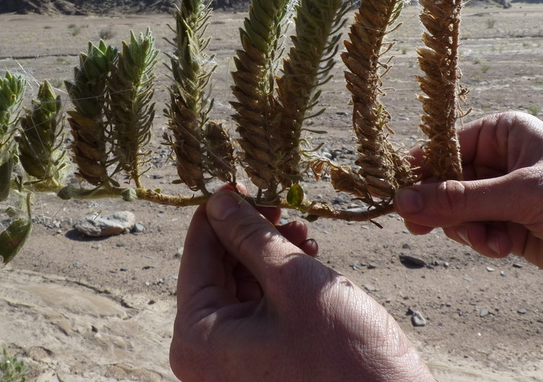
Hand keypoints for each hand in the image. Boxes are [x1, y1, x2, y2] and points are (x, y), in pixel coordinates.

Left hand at [170, 186, 431, 380]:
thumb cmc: (346, 358)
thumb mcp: (293, 282)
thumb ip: (251, 236)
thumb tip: (219, 199)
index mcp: (197, 337)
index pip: (197, 251)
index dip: (220, 210)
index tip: (244, 181)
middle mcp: (205, 352)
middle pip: (218, 267)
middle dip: (252, 232)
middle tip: (282, 204)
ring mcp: (232, 360)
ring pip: (242, 283)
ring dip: (271, 252)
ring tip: (304, 231)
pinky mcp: (260, 362)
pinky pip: (259, 307)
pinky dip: (280, 279)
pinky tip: (309, 257)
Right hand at [396, 111, 542, 285]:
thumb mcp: (522, 193)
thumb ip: (460, 198)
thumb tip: (402, 200)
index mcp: (502, 132)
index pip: (443, 146)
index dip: (419, 170)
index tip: (394, 195)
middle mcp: (499, 160)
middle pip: (444, 182)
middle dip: (444, 207)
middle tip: (422, 229)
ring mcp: (503, 195)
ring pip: (456, 211)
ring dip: (467, 229)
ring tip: (492, 240)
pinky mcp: (510, 226)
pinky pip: (475, 231)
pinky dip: (483, 241)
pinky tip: (504, 247)